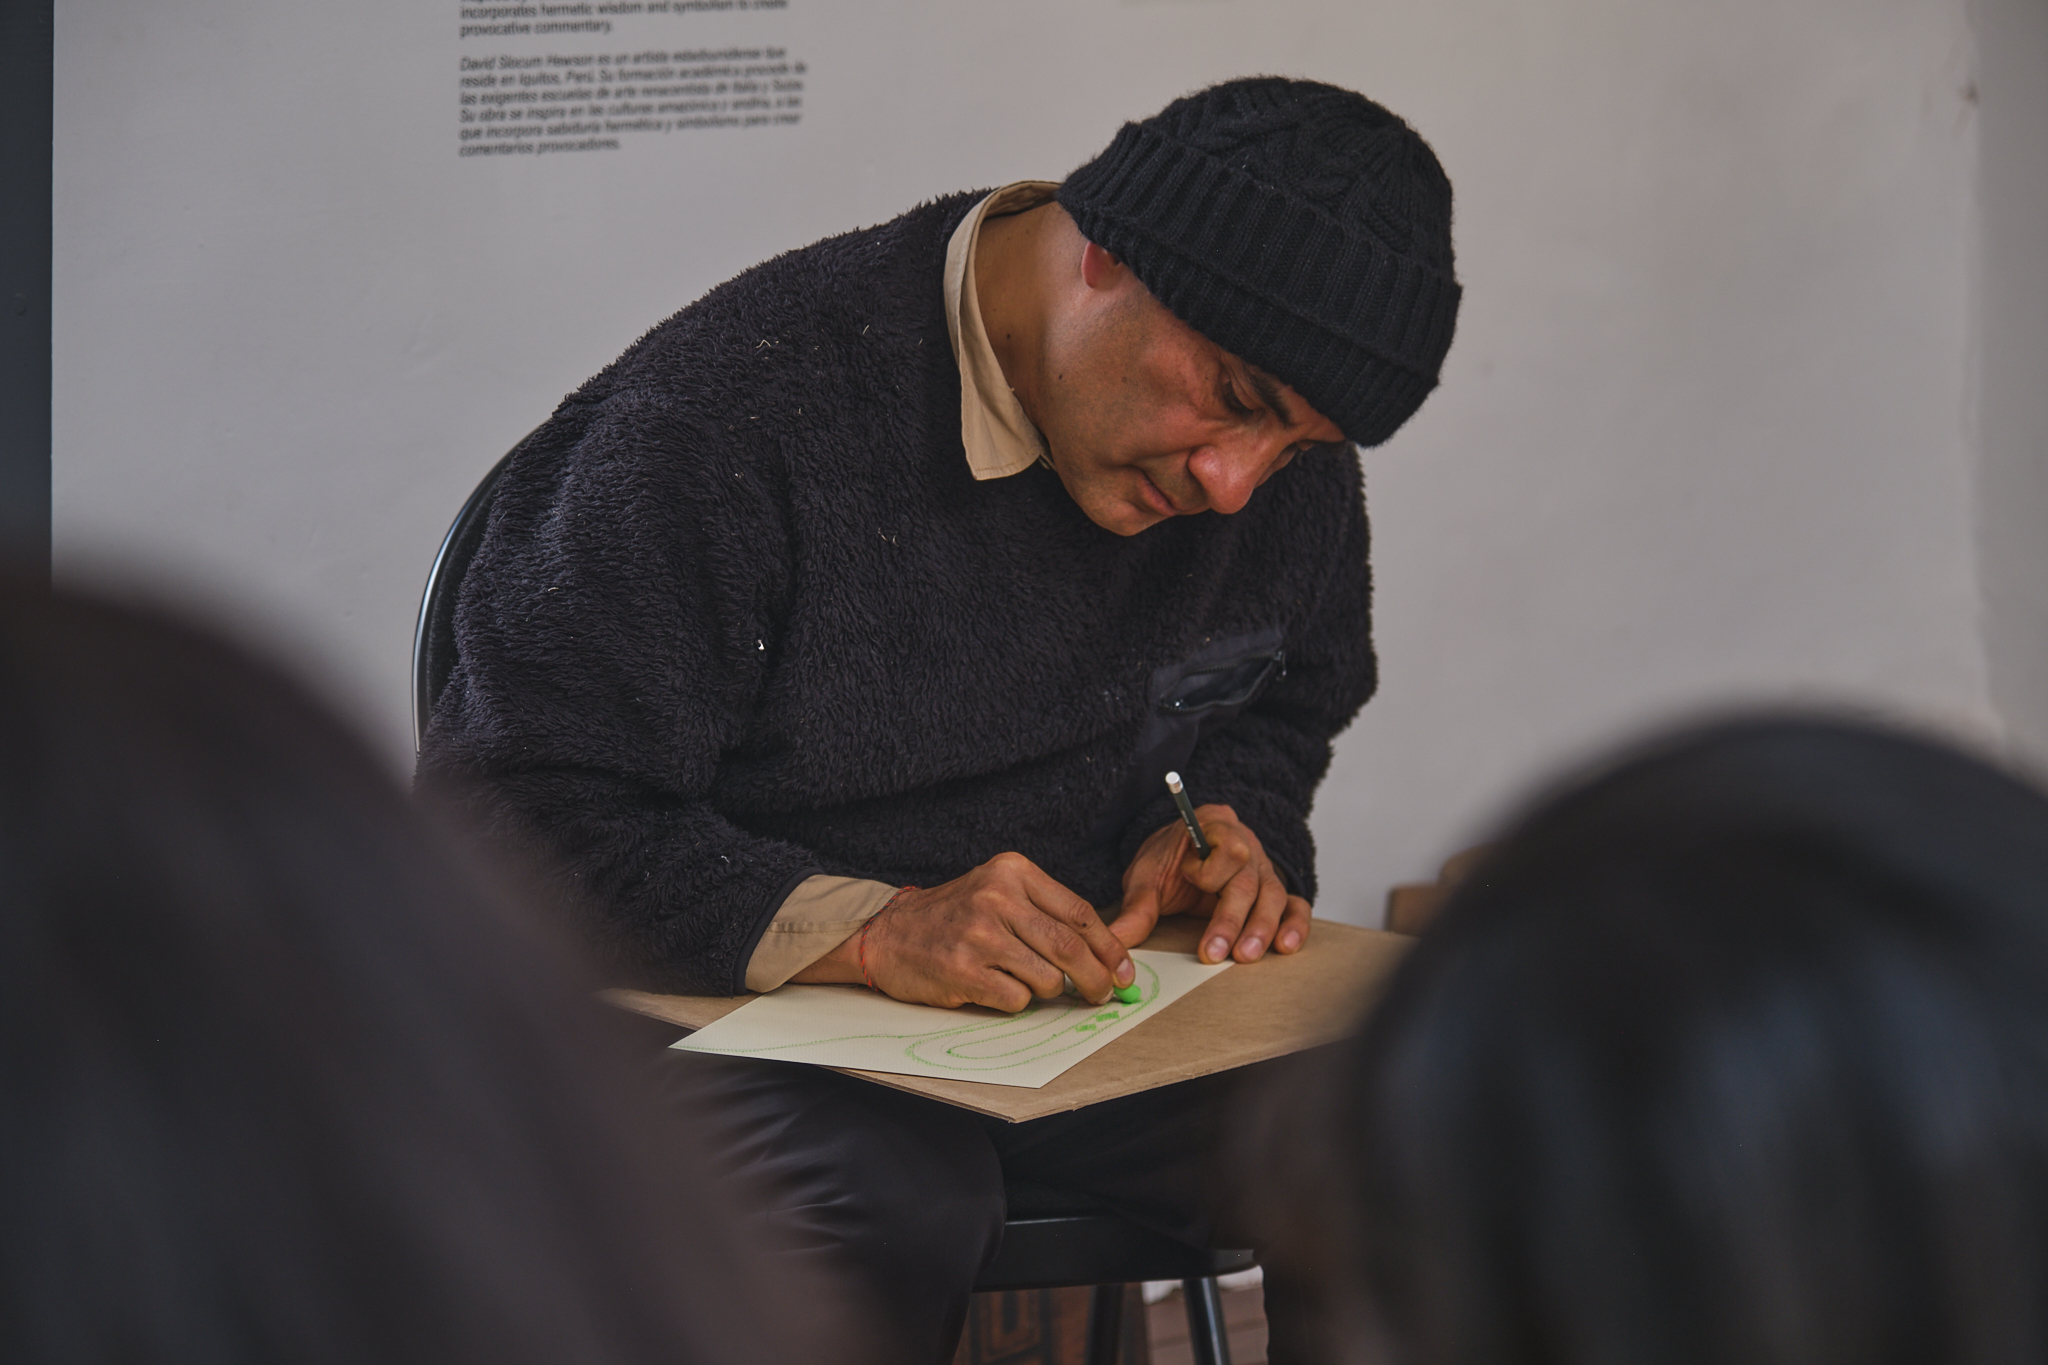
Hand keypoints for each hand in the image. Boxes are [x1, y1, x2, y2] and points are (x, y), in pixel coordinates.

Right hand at [790, 852, 1135, 1011]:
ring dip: (1049, 991)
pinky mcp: (965, 970)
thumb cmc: (952, 917)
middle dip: (1096, 979)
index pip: (1080, 913)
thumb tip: (1106, 953)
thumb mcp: (997, 892)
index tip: (1125, 970)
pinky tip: (997, 989)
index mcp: (1013, 872)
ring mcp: (980, 935)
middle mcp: (998, 898)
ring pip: (1048, 979)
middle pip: (1070, 948)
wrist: (888, 934)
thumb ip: (1045, 913)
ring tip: (1027, 983)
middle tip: (1102, 994)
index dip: (1110, 947)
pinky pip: (1017, 999)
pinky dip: (1017, 1002)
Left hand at [1112, 805, 1310, 964]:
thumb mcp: (1147, 878)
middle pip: (1250, 881)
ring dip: (1261, 929)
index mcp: (1214, 827)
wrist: (1182, 855)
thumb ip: (1137, 909)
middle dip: (1232, 919)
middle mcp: (1247, 844)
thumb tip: (1114, 942)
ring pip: (1274, 897)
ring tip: (1246, 957)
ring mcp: (1264, 868)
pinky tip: (1286, 946)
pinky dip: (1295, 926)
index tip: (1188, 879)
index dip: (1210, 872)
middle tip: (1216, 953)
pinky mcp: (1274, 890)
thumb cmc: (1168, 862)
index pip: (1228, 849)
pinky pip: (1295, 906)